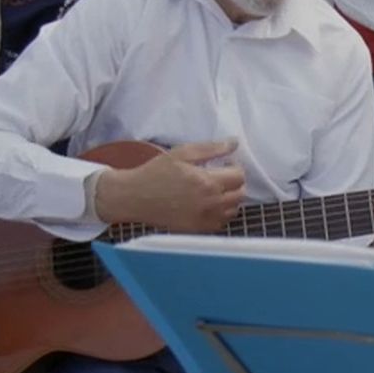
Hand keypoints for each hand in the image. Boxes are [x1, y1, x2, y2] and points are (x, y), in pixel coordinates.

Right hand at [94, 139, 244, 230]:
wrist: (133, 197)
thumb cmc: (156, 172)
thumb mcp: (182, 153)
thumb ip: (212, 148)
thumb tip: (235, 143)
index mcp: (207, 182)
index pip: (239, 176)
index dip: (235, 167)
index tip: (225, 164)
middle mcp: (209, 203)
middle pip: (240, 193)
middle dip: (235, 182)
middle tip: (221, 176)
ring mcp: (203, 219)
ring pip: (233, 210)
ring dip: (230, 198)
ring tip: (215, 190)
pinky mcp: (196, 229)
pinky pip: (220, 223)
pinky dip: (220, 214)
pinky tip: (208, 204)